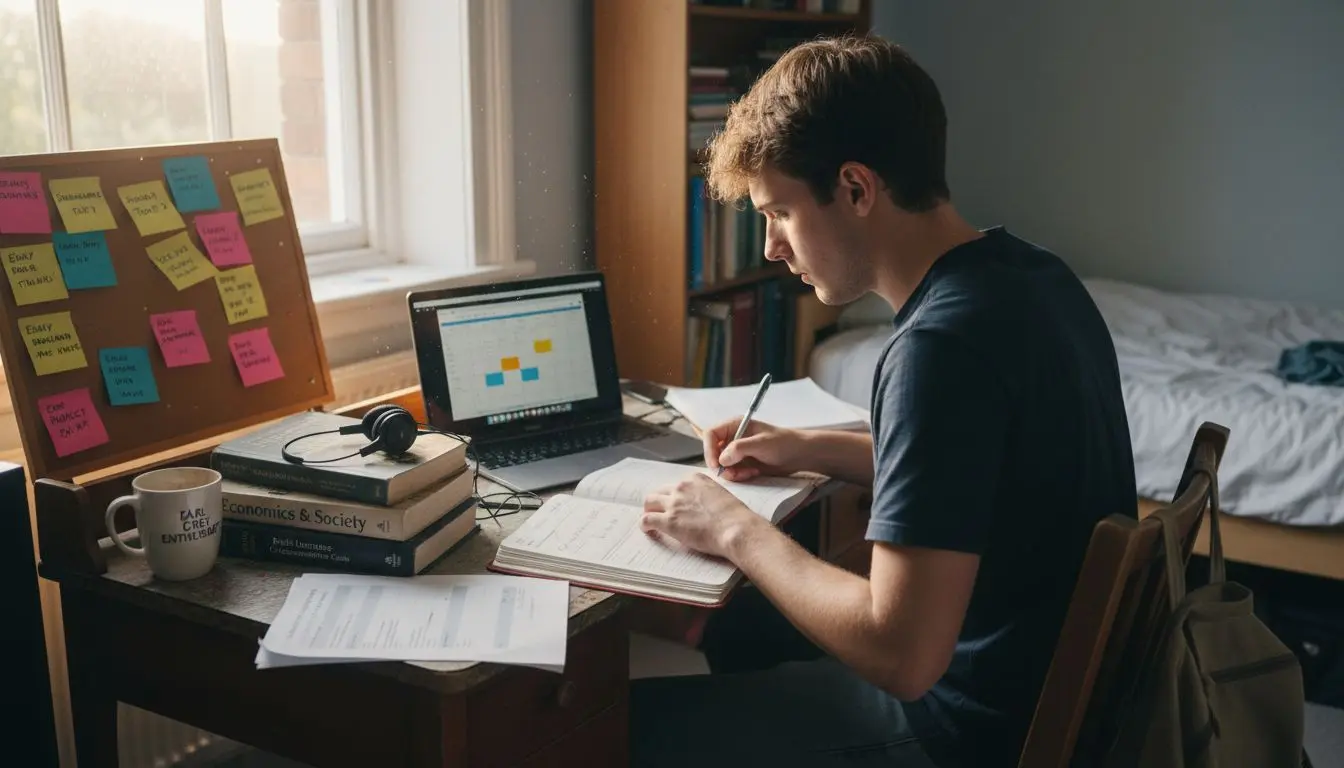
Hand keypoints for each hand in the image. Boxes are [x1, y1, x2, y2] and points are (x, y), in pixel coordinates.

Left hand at [641, 473, 762, 558]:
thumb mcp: (722, 496)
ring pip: (649, 502)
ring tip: (651, 520)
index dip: (676, 496)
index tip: (677, 504)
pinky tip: (648, 530)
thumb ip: (709, 496)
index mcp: (696, 479)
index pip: (678, 485)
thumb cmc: (735, 516)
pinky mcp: (669, 521)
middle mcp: (682, 487)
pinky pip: (647, 519)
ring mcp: (674, 503)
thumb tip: (706, 508)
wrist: (735, 528)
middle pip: (660, 491)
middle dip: (659, 501)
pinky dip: (644, 525)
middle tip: (660, 512)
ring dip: (649, 511)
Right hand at [702, 418, 809, 481]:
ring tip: (749, 473)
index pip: (710, 434)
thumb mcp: (762, 444)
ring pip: (721, 465)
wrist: (799, 455)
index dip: (709, 450)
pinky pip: (731, 473)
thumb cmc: (783, 443)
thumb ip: (740, 448)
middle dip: (721, 466)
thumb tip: (721, 459)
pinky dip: (739, 476)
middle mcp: (733, 437)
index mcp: (734, 425)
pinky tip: (753, 473)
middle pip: (713, 452)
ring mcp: (737, 452)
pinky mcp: (742, 464)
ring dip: (732, 473)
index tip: (716, 465)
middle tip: (733, 474)